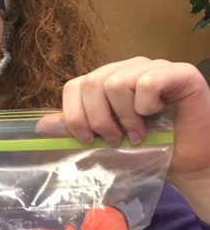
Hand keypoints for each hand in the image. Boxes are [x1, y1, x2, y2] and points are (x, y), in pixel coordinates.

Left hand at [61, 58, 209, 219]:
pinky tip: (158, 115)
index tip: (88, 139)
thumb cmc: (147, 152)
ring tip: (138, 134)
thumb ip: (76, 131)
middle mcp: (127, 69)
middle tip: (115, 140)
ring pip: (116, 81)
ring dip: (124, 117)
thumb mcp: (104, 144)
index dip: (75, 115)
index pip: (74, 86)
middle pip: (92, 82)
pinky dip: (146, 106)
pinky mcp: (179, 73)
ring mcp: (154, 67)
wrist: (188, 163)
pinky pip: (146, 82)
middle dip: (98, 120)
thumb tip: (41, 126)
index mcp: (106, 82)